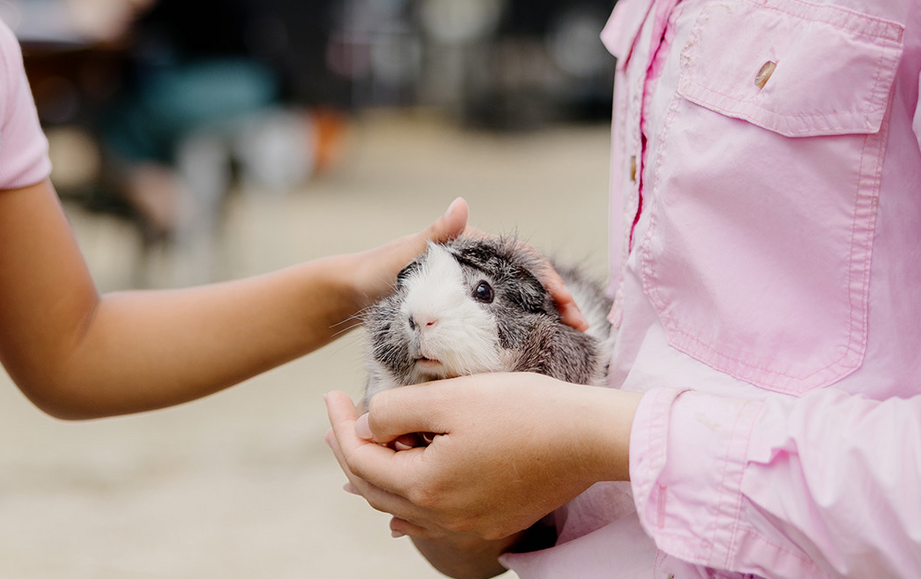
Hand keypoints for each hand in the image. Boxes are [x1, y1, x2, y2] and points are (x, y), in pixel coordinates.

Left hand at [322, 375, 640, 540]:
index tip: (332, 395)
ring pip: (401, 506)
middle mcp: (442, 517)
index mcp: (426, 487)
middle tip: (338, 418)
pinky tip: (401, 496)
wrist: (588, 438)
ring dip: (377, 474)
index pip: (361, 459)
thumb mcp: (449, 397)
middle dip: (351, 450)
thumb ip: (396, 411)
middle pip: (375, 489)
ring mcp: (467, 524)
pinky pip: (431, 518)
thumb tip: (368, 423)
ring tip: (363, 446)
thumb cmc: (524, 411)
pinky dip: (408, 499)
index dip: (340, 425)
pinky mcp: (490, 520)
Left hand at [344, 198, 590, 330]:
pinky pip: (502, 322)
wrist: (353, 295)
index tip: (565, 301)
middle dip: (558, 302)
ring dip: (547, 319)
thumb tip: (461, 203)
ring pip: (520, 303)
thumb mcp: (407, 252)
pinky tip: (537, 352)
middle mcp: (478, 269)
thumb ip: (437, 231)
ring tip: (572, 342)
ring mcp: (473, 293)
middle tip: (582, 328)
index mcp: (472, 247)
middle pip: (529, 282)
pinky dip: (523, 332)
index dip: (546, 278)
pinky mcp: (465, 315)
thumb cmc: (377, 270)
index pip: (521, 258)